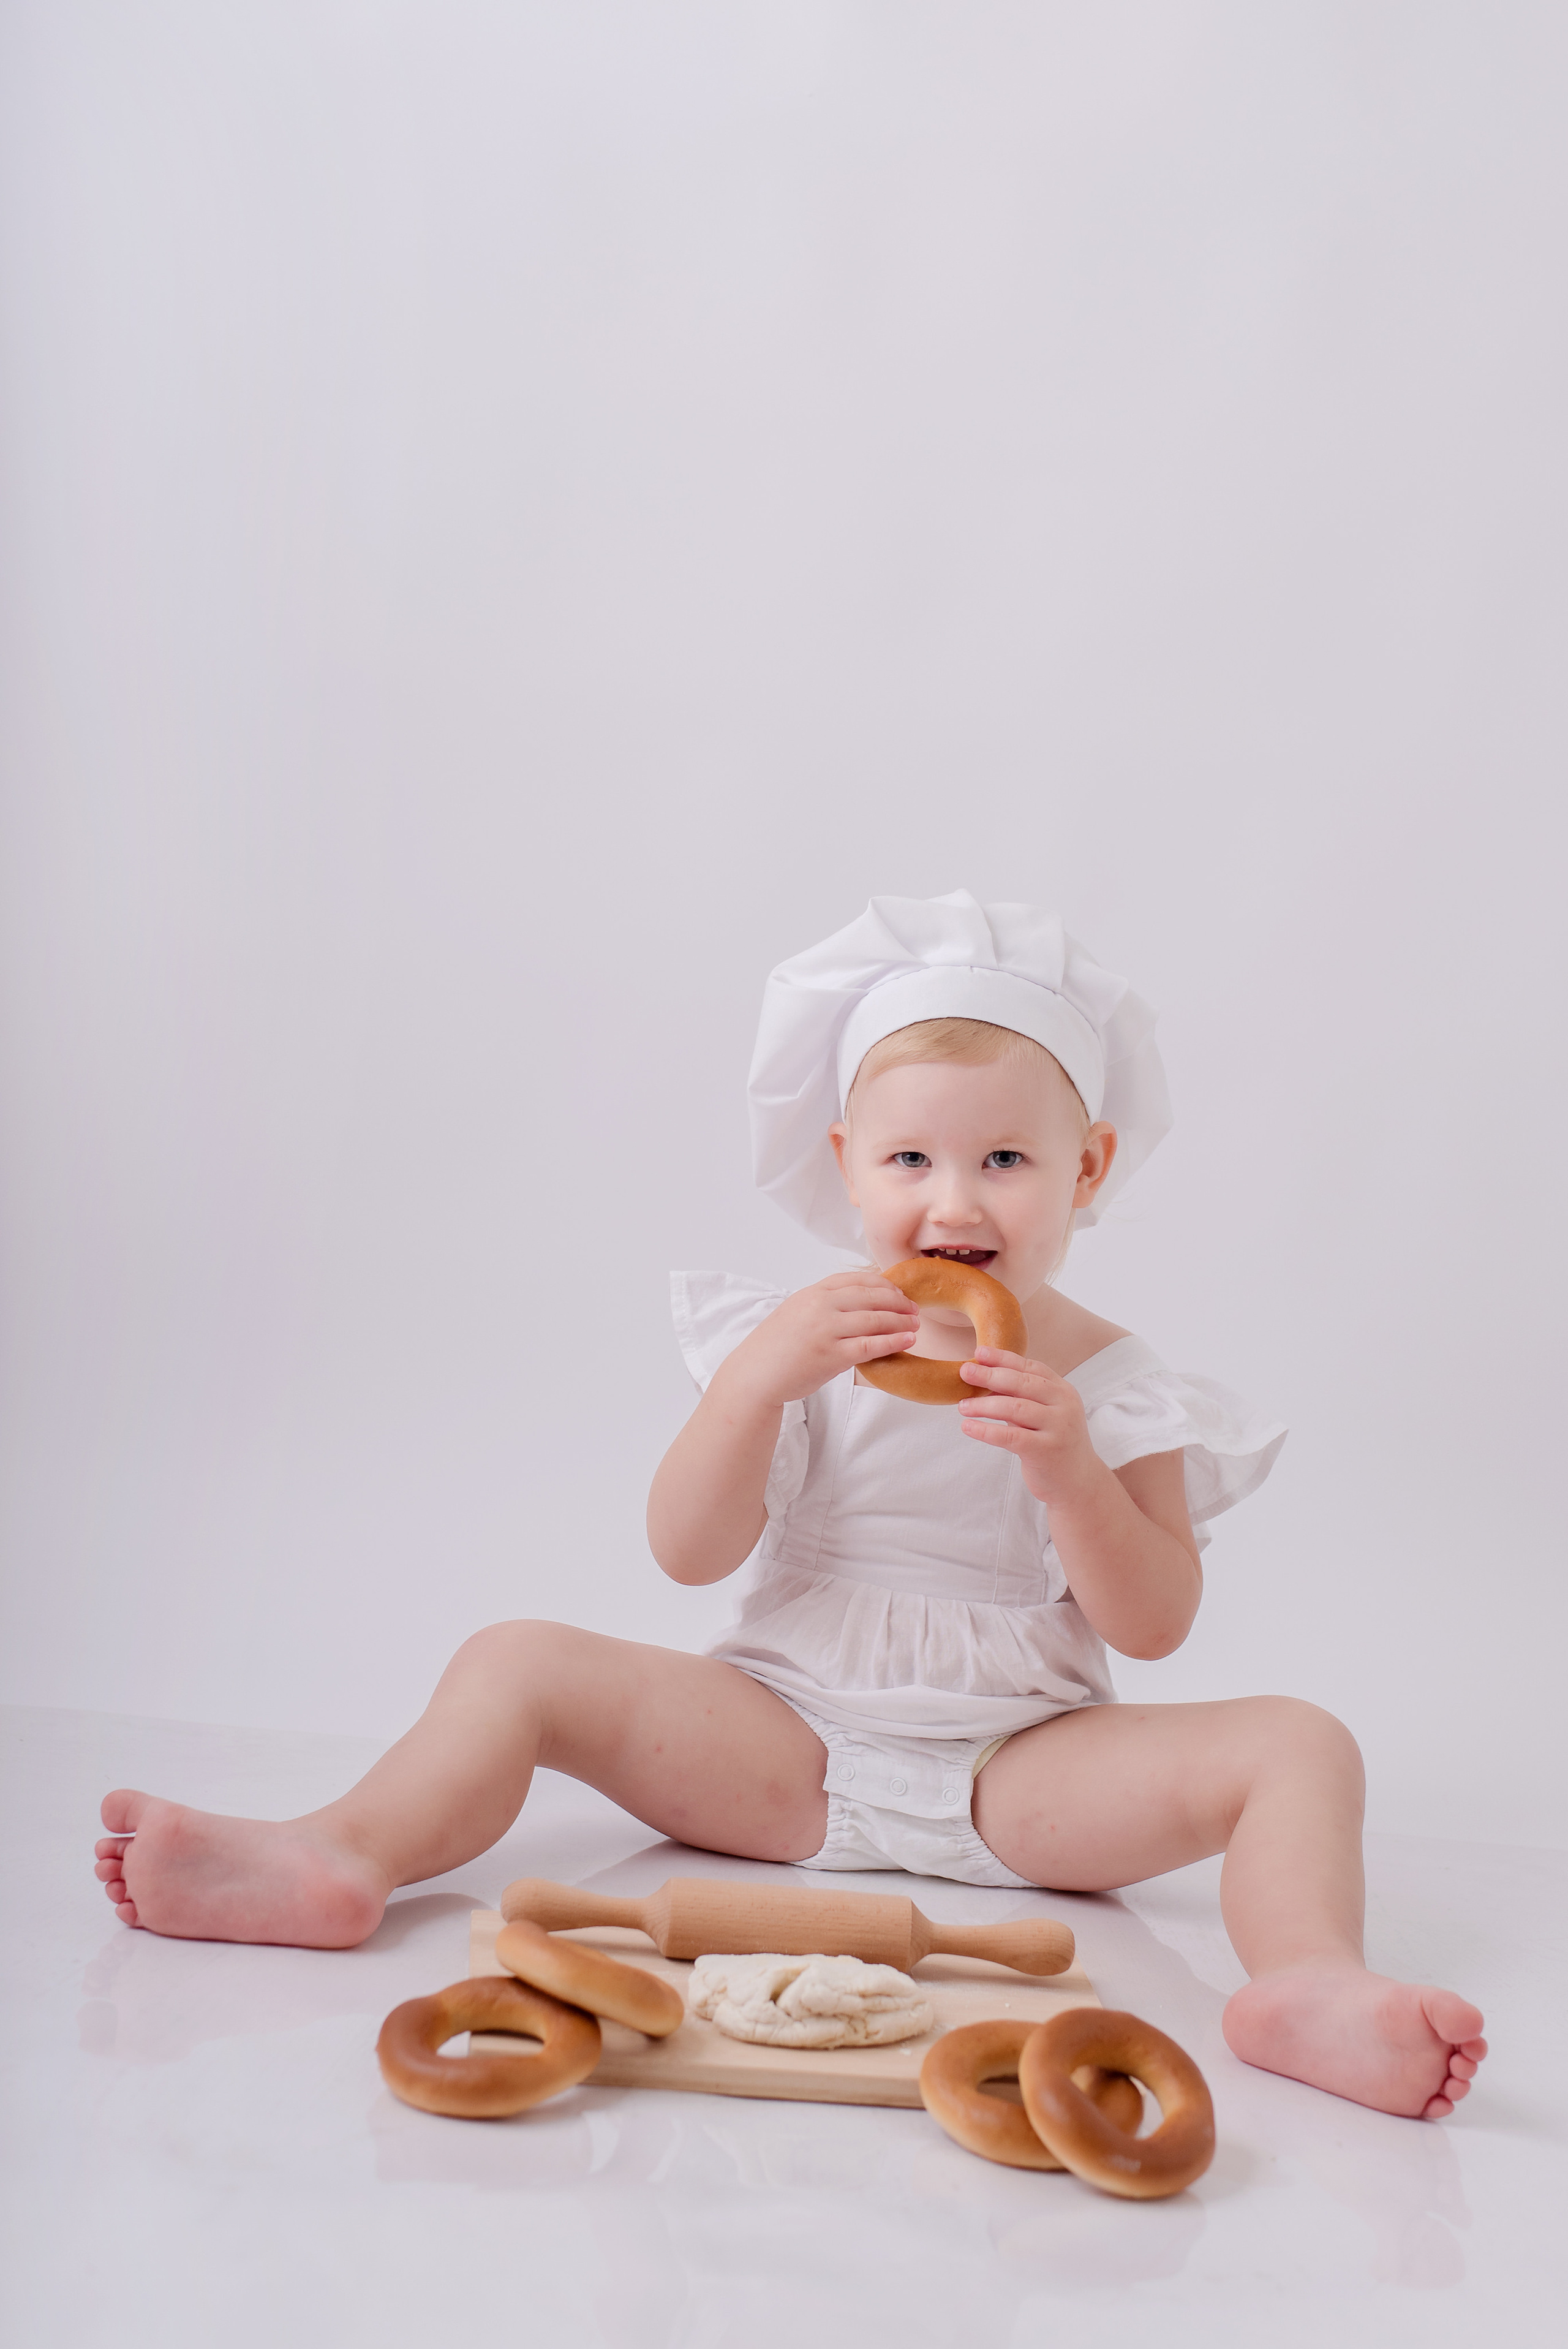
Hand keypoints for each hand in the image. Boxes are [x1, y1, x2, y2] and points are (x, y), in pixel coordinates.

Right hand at [716, 1271, 918, 1409]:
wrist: (755, 1374)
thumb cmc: (775, 1347)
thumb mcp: (796, 1311)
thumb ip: (823, 1304)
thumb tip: (856, 1302)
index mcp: (813, 1293)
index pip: (857, 1279)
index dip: (884, 1285)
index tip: (899, 1292)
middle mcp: (821, 1306)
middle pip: (871, 1296)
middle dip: (898, 1302)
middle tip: (914, 1310)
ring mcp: (827, 1330)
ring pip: (875, 1320)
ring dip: (901, 1321)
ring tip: (915, 1326)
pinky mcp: (832, 1356)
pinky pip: (871, 1346)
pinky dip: (893, 1342)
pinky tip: (907, 1342)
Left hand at [957, 1346, 1106, 1507]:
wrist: (1078, 1483)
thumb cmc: (1054, 1444)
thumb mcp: (1045, 1415)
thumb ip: (1023, 1398)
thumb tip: (984, 1381)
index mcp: (1064, 1391)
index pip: (1031, 1367)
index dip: (1004, 1358)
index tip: (979, 1353)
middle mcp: (1064, 1406)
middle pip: (1022, 1383)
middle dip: (990, 1375)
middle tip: (965, 1372)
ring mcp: (1057, 1428)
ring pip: (1014, 1408)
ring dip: (983, 1405)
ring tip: (962, 1406)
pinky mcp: (1045, 1451)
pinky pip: (1010, 1436)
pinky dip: (985, 1430)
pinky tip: (967, 1427)